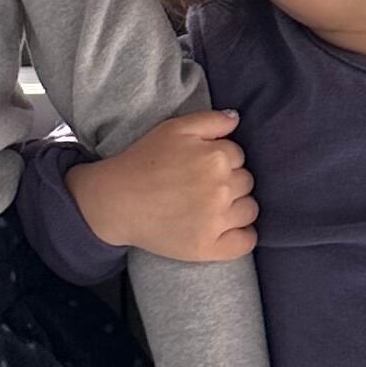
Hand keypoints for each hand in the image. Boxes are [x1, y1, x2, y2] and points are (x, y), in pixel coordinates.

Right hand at [71, 108, 256, 265]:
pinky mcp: (209, 247)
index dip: (220, 160)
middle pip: (246, 182)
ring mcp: (217, 220)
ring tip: (210, 207)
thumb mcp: (174, 128)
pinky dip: (242, 235)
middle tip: (201, 187)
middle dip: (229, 182)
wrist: (115, 201)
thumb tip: (236, 119)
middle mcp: (221, 188)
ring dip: (237, 207)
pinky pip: (247, 241)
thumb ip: (210, 120)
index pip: (238, 156)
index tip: (200, 167)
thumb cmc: (143, 161)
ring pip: (250, 209)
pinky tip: (225, 229)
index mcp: (217, 157)